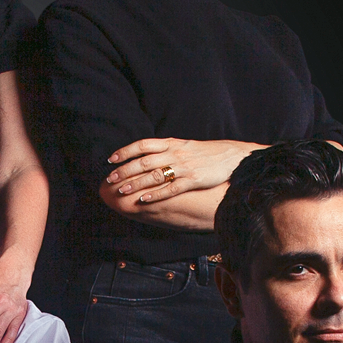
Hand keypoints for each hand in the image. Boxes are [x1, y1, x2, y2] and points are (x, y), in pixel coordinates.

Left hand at [101, 138, 267, 204]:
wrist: (232, 156)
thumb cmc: (206, 152)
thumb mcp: (184, 146)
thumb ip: (165, 149)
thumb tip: (145, 155)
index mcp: (172, 143)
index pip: (143, 145)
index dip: (125, 151)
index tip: (111, 159)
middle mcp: (175, 153)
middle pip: (144, 161)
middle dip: (125, 170)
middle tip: (110, 178)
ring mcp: (184, 167)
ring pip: (155, 176)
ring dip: (137, 183)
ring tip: (122, 191)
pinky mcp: (193, 180)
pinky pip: (171, 189)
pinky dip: (156, 194)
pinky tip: (143, 200)